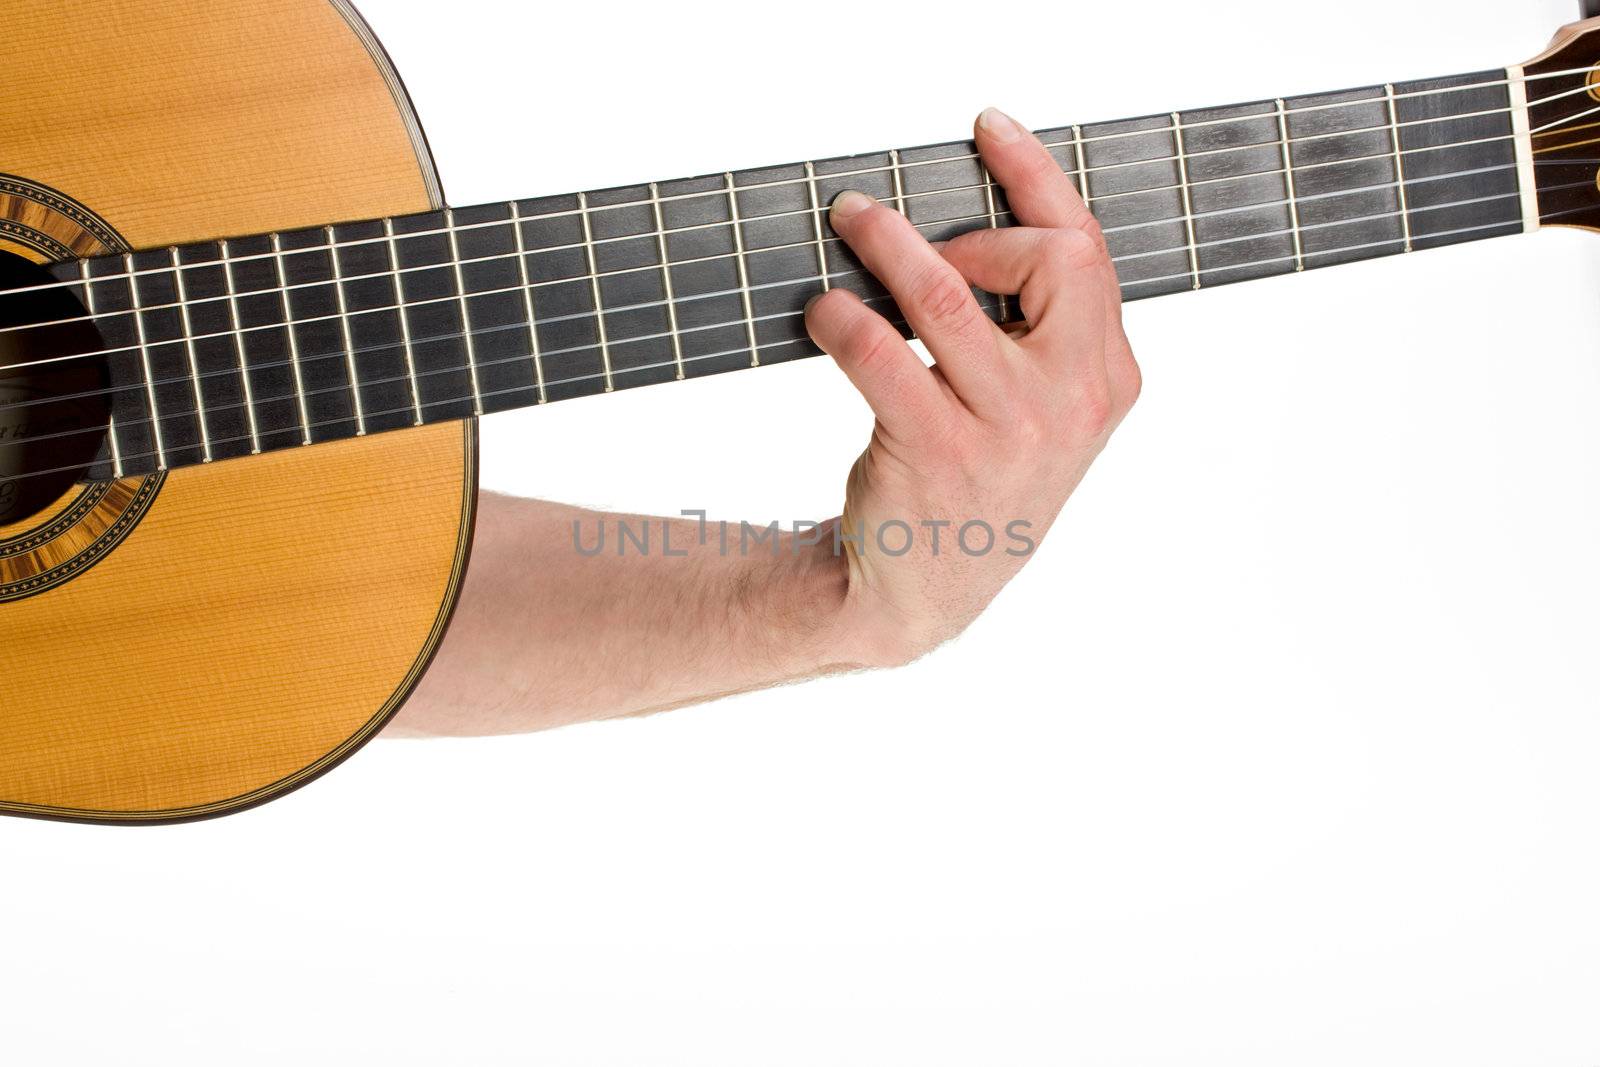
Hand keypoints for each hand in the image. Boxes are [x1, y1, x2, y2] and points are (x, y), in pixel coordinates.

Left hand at [804, 107, 1139, 666]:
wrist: (927, 590)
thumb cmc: (978, 481)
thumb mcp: (1039, 410)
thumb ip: (1036, 328)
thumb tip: (972, 222)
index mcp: (1108, 377)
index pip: (1086, 250)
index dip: (1034, 177)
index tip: (987, 129)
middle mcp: (1074, 400)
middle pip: (1042, 259)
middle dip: (963, 225)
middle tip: (890, 221)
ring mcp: (1010, 429)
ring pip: (944, 294)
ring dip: (886, 244)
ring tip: (848, 222)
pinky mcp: (939, 450)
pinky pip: (881, 351)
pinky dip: (842, 317)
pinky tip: (822, 313)